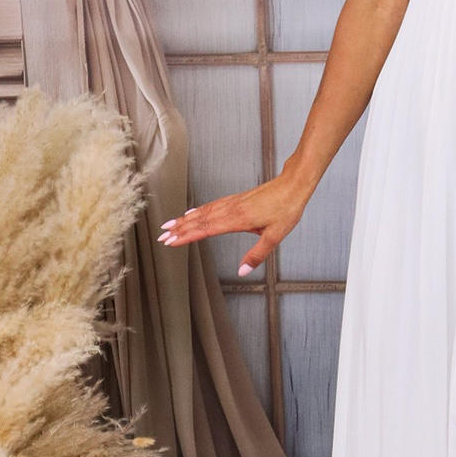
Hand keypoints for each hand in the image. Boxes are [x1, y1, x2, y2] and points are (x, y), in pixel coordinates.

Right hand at [156, 174, 309, 275]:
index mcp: (238, 219)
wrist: (294, 184)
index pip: (206, 229)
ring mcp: (233, 202)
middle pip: (199, 220)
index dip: (187, 236)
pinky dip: (198, 210)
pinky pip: (212, 205)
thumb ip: (257, 255)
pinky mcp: (237, 199)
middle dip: (179, 228)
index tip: (171, 242)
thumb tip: (242, 271)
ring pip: (203, 211)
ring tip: (169, 225)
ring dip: (185, 219)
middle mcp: (231, 209)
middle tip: (161, 236)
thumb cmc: (286, 208)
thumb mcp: (275, 236)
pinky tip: (192, 212)